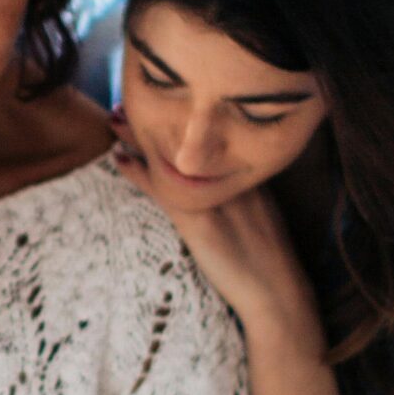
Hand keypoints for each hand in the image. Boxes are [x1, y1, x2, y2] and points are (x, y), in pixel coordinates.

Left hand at [110, 109, 317, 341]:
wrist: (278, 295)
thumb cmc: (269, 262)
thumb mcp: (261, 216)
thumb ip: (241, 195)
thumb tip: (214, 186)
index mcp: (250, 173)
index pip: (211, 135)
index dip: (183, 118)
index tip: (161, 101)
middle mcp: (232, 177)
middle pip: (191, 139)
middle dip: (159, 116)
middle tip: (129, 99)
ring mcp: (215, 197)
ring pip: (173, 157)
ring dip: (140, 136)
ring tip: (115, 117)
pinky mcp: (199, 221)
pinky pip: (164, 189)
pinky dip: (139, 173)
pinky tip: (119, 160)